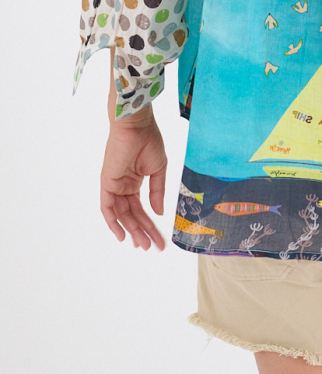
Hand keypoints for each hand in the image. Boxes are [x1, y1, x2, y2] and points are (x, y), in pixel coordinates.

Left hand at [100, 116, 167, 250]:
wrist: (137, 126)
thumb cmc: (149, 141)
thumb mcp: (159, 169)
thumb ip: (157, 192)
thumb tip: (159, 212)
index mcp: (135, 182)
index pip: (142, 209)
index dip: (152, 225)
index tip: (162, 239)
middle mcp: (124, 187)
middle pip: (133, 216)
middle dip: (143, 232)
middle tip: (153, 247)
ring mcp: (115, 186)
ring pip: (122, 215)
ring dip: (132, 230)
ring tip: (143, 244)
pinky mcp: (107, 183)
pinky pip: (107, 208)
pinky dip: (112, 222)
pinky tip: (122, 235)